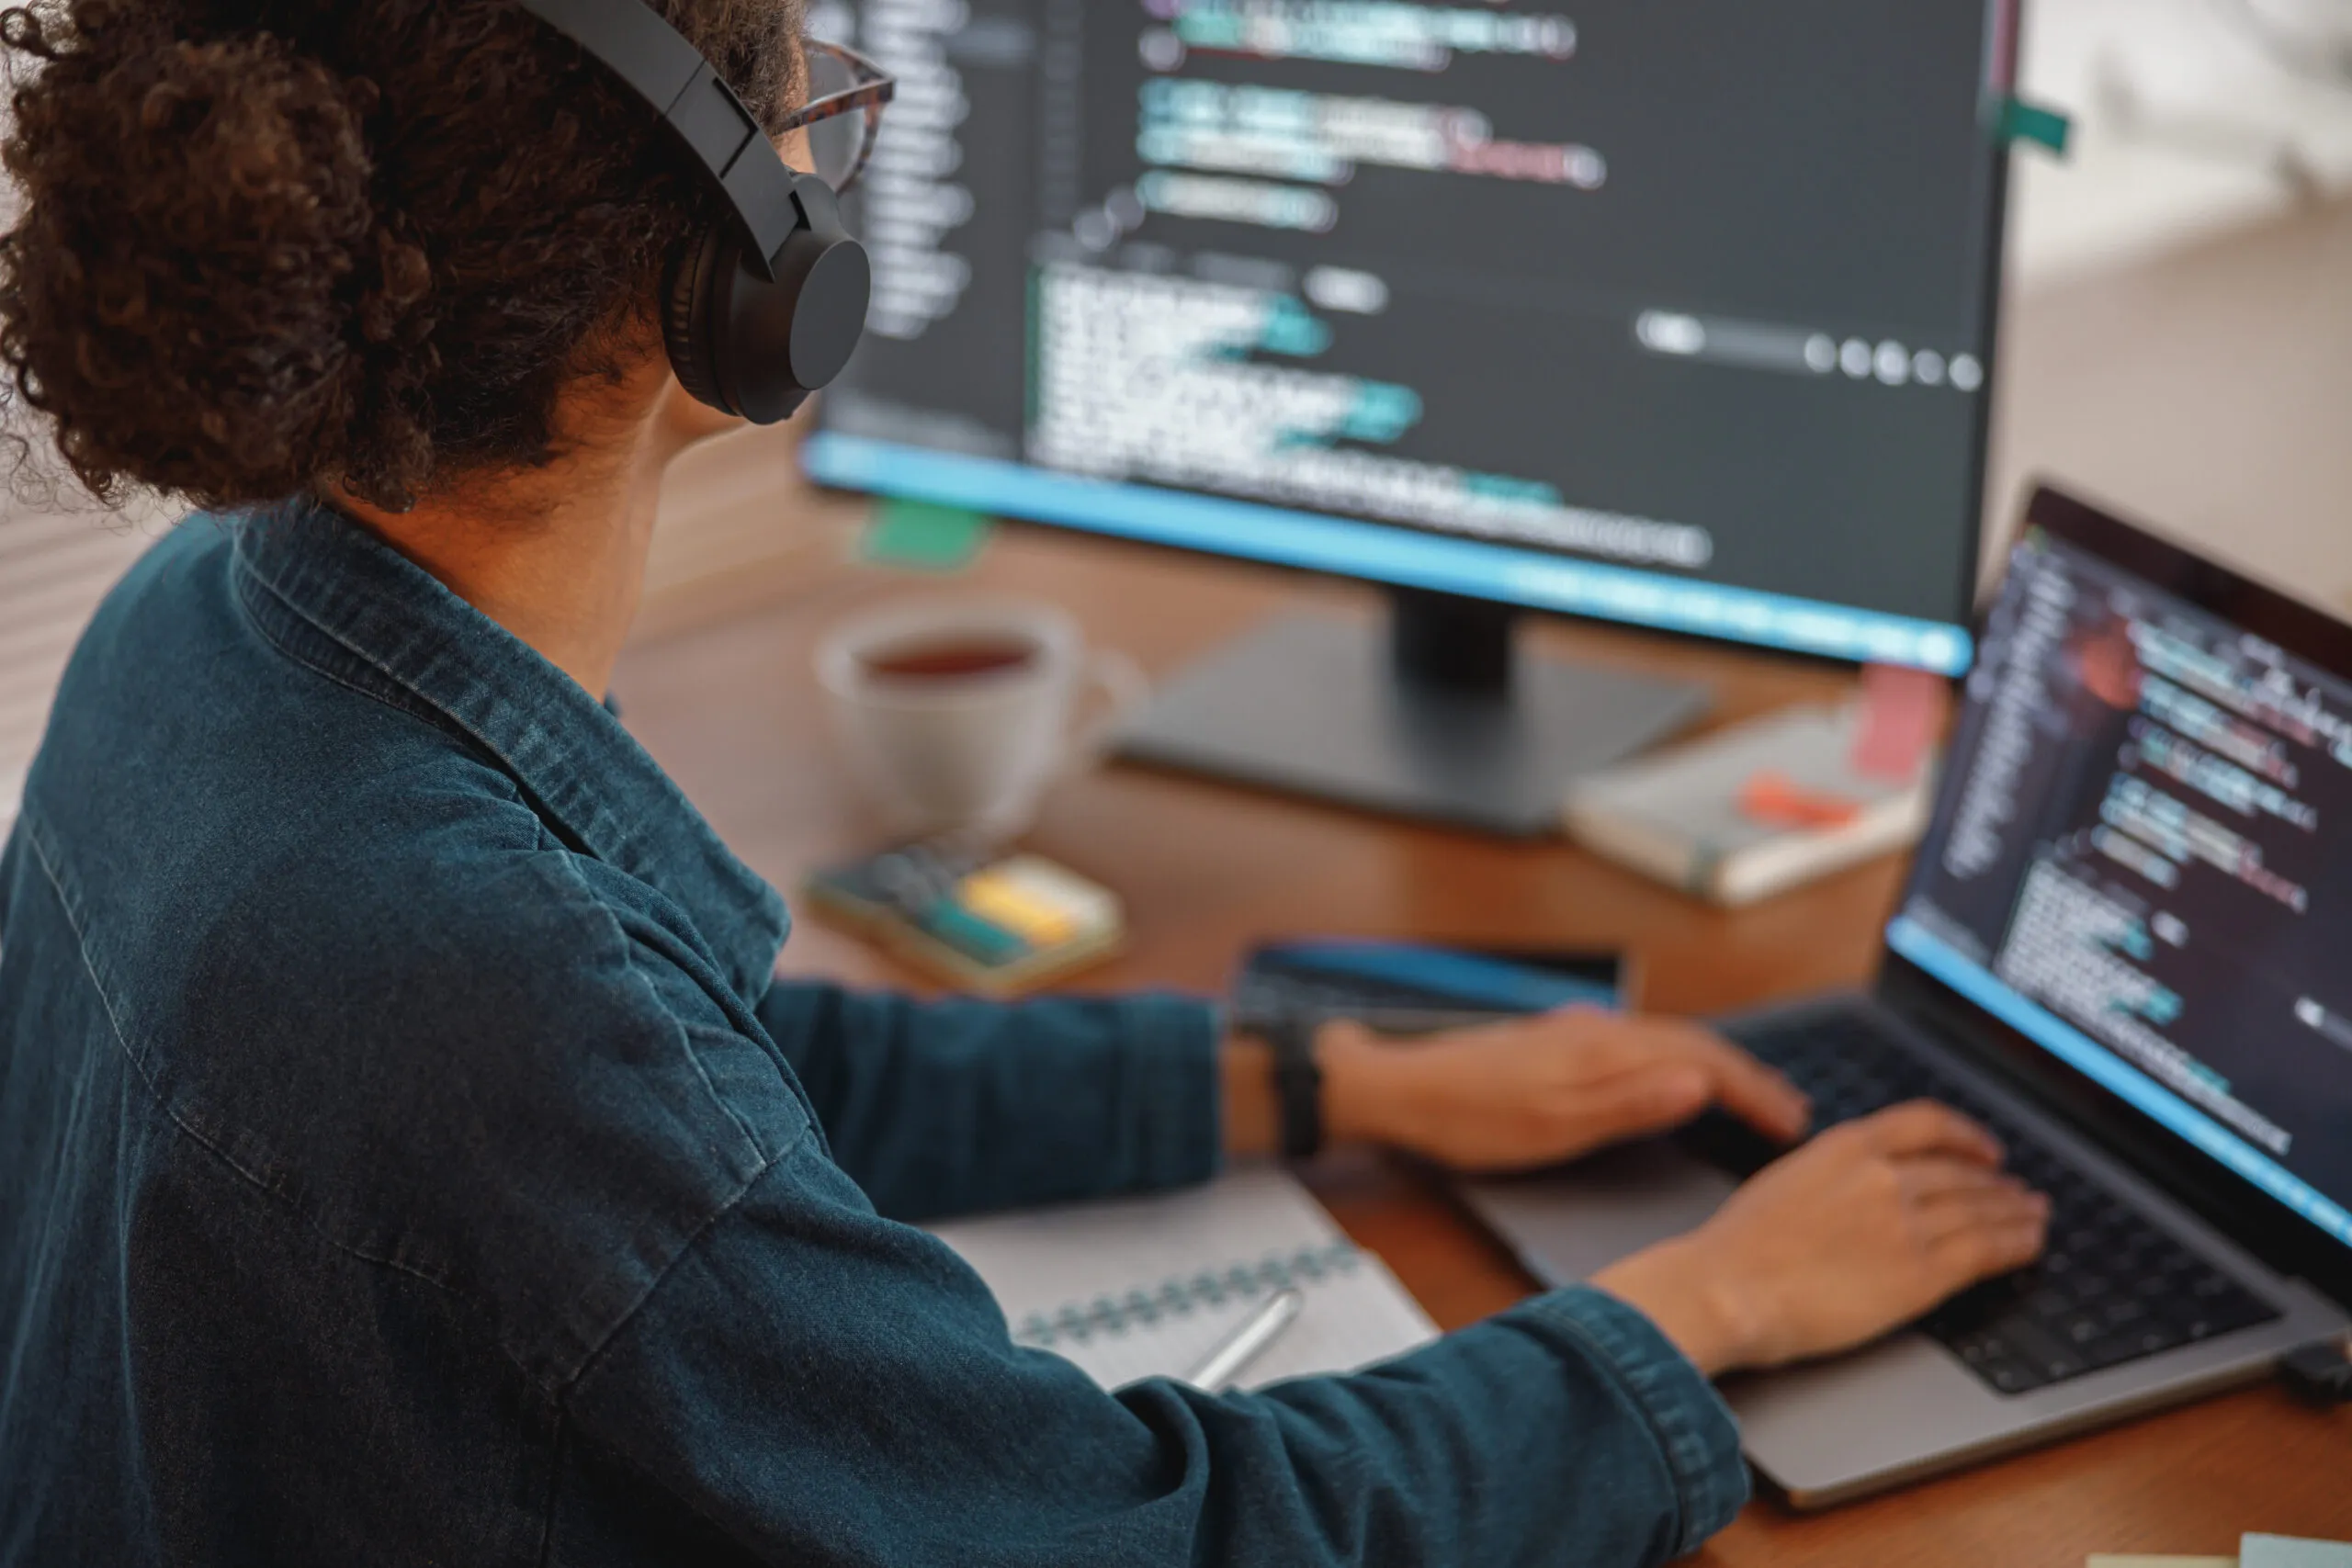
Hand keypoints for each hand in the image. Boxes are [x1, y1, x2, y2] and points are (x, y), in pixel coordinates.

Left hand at [1315, 1009, 1810, 1172]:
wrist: (1396, 1090)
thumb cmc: (1467, 1117)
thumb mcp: (1552, 1126)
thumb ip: (1628, 1104)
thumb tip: (1699, 1084)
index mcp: (1605, 1048)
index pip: (1704, 1061)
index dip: (1754, 1091)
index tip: (1792, 1122)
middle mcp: (1597, 1031)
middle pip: (1692, 1044)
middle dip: (1746, 1077)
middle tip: (1787, 1112)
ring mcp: (1575, 1034)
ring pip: (1665, 1042)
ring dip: (1713, 1068)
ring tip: (1746, 1097)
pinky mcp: (1556, 1044)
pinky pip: (1637, 1046)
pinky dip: (1673, 1063)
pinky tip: (1671, 1079)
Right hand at [1592, 1102, 2051, 1374]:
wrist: (1730, 1289)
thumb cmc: (1737, 1249)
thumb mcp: (1784, 1183)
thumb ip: (1831, 1176)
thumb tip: (1857, 1189)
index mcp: (1845, 1146)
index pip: (1926, 1124)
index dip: (1966, 1135)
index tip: (1983, 1148)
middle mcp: (1883, 1175)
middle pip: (1961, 1171)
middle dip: (1997, 1182)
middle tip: (2018, 1191)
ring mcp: (1905, 1222)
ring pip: (1981, 1209)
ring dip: (2016, 1212)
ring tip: (2035, 1216)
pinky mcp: (1920, 1272)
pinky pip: (1985, 1251)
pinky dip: (2016, 1244)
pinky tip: (2029, 1244)